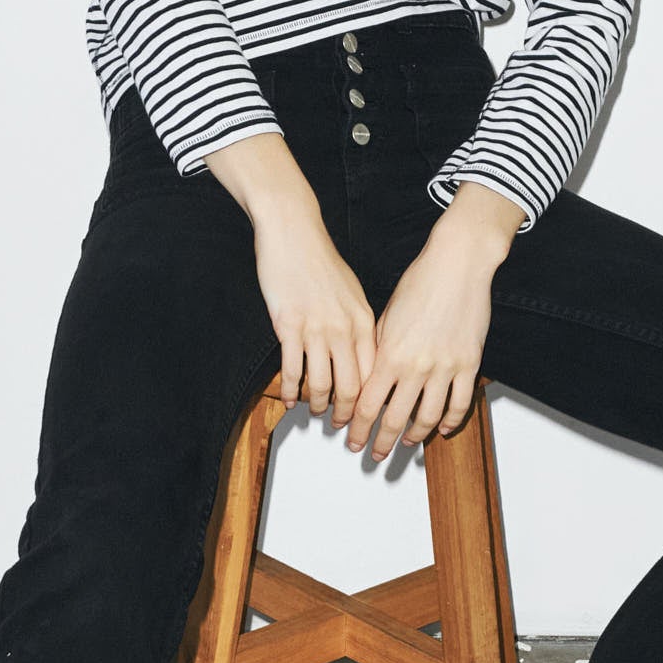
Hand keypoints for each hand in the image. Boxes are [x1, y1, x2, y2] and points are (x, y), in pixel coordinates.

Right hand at [204, 131, 377, 419]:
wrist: (295, 233)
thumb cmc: (321, 262)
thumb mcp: (352, 294)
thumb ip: (359, 326)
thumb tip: (364, 356)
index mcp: (364, 322)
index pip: (374, 374)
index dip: (371, 401)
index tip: (368, 418)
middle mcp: (344, 330)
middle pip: (351, 387)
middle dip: (348, 415)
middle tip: (344, 430)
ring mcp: (316, 330)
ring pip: (321, 383)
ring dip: (318, 406)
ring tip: (315, 414)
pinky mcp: (288, 326)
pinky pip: (292, 369)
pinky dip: (291, 389)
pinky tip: (290, 398)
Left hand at [346, 182, 524, 459]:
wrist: (457, 265)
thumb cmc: (419, 284)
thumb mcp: (384, 317)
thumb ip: (377, 352)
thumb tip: (368, 378)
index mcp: (389, 355)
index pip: (367, 405)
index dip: (358, 428)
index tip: (353, 441)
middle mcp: (416, 367)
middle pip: (395, 419)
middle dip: (382, 442)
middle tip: (375, 455)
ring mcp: (444, 368)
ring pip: (428, 417)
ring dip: (415, 436)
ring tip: (407, 444)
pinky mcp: (469, 364)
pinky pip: (460, 403)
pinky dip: (450, 421)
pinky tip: (442, 429)